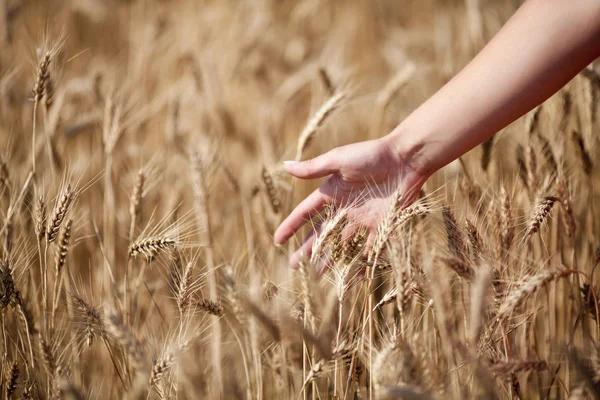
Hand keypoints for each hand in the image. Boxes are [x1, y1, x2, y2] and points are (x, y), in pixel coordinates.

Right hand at [274, 133, 427, 267]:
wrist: (406, 159)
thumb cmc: (371, 155)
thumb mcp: (338, 160)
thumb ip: (313, 168)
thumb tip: (285, 166)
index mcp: (332, 192)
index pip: (306, 212)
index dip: (291, 225)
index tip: (278, 239)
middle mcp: (345, 208)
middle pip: (322, 233)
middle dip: (307, 249)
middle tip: (294, 266)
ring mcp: (363, 219)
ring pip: (342, 244)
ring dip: (329, 259)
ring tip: (317, 275)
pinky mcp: (382, 226)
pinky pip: (369, 248)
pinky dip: (360, 262)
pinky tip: (350, 276)